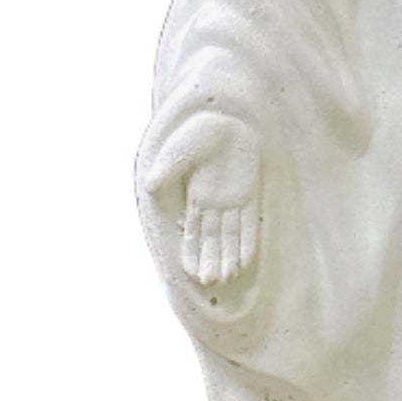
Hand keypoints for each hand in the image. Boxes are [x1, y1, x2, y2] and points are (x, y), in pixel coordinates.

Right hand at [141, 108, 261, 286]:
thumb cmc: (201, 132)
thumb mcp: (181, 149)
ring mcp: (233, 200)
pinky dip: (246, 240)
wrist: (228, 118)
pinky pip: (249, 222)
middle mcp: (213, 203)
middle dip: (210, 259)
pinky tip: (245, 260)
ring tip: (227, 278)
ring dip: (228, 256)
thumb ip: (168, 169)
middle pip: (211, 238)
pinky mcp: (251, 194)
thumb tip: (150, 185)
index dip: (191, 251)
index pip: (192, 231)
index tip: (190, 271)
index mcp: (195, 195)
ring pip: (230, 235)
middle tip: (210, 282)